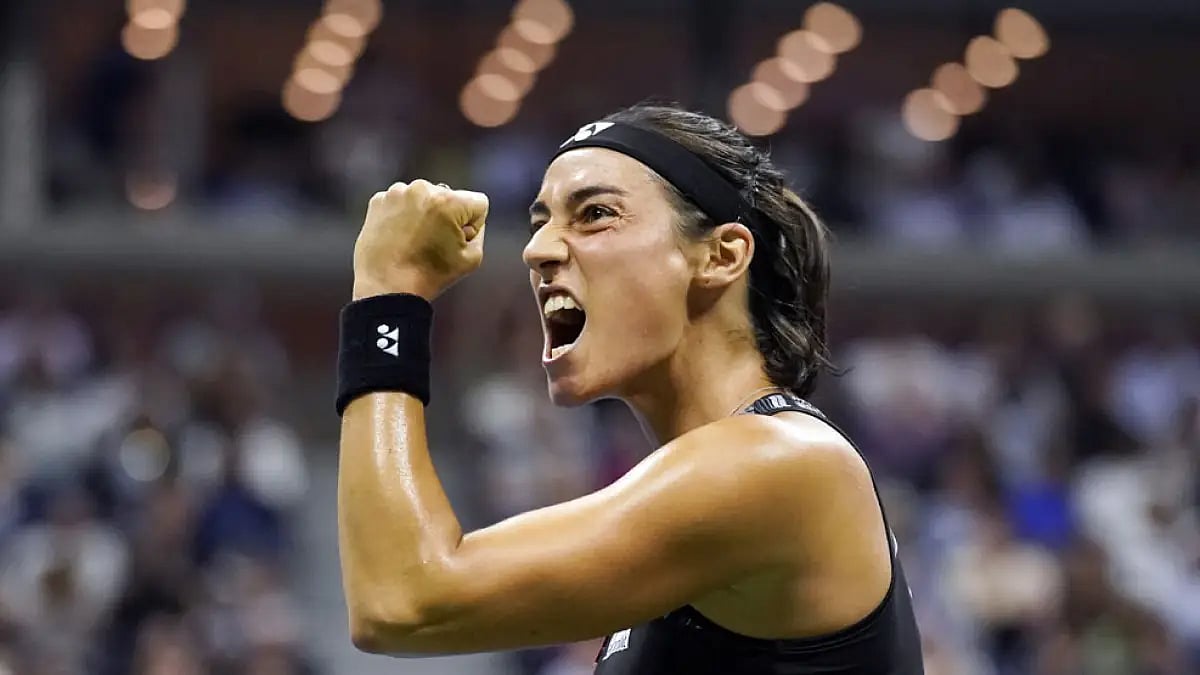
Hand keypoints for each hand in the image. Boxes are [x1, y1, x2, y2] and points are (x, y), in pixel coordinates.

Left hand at [352, 180, 487, 300]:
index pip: (478, 204)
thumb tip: (466, 219)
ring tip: (414, 242)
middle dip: (447, 217)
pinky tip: (399, 238)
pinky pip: (402, 202)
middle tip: (433, 244)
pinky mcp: (379, 200)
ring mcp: (397, 192)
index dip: (473, 227)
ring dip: (424, 214)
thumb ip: (478, 232)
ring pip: (424, 199)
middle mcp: (423, 189)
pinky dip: (403, 216)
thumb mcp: (472, 258)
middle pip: (450, 198)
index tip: (456, 243)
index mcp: (449, 201)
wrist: (385, 287)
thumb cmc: (430, 275)